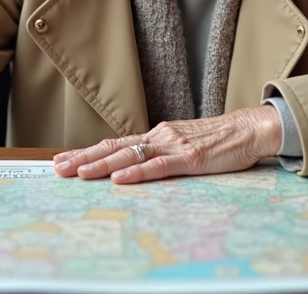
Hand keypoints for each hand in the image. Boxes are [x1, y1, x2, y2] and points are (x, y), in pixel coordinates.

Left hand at [52, 105, 281, 184]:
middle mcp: (160, 137)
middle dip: (84, 158)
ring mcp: (174, 146)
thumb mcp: (184, 145)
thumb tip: (136, 167)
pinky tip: (119, 179)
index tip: (63, 160)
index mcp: (158, 136)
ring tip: (79, 173)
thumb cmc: (219, 141)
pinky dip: (137, 173)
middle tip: (58, 168)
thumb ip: (162, 154)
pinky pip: (158, 167)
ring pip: (131, 156)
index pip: (116, 144)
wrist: (249, 129)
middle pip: (115, 148)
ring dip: (102, 166)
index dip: (88, 152)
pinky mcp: (190, 159)